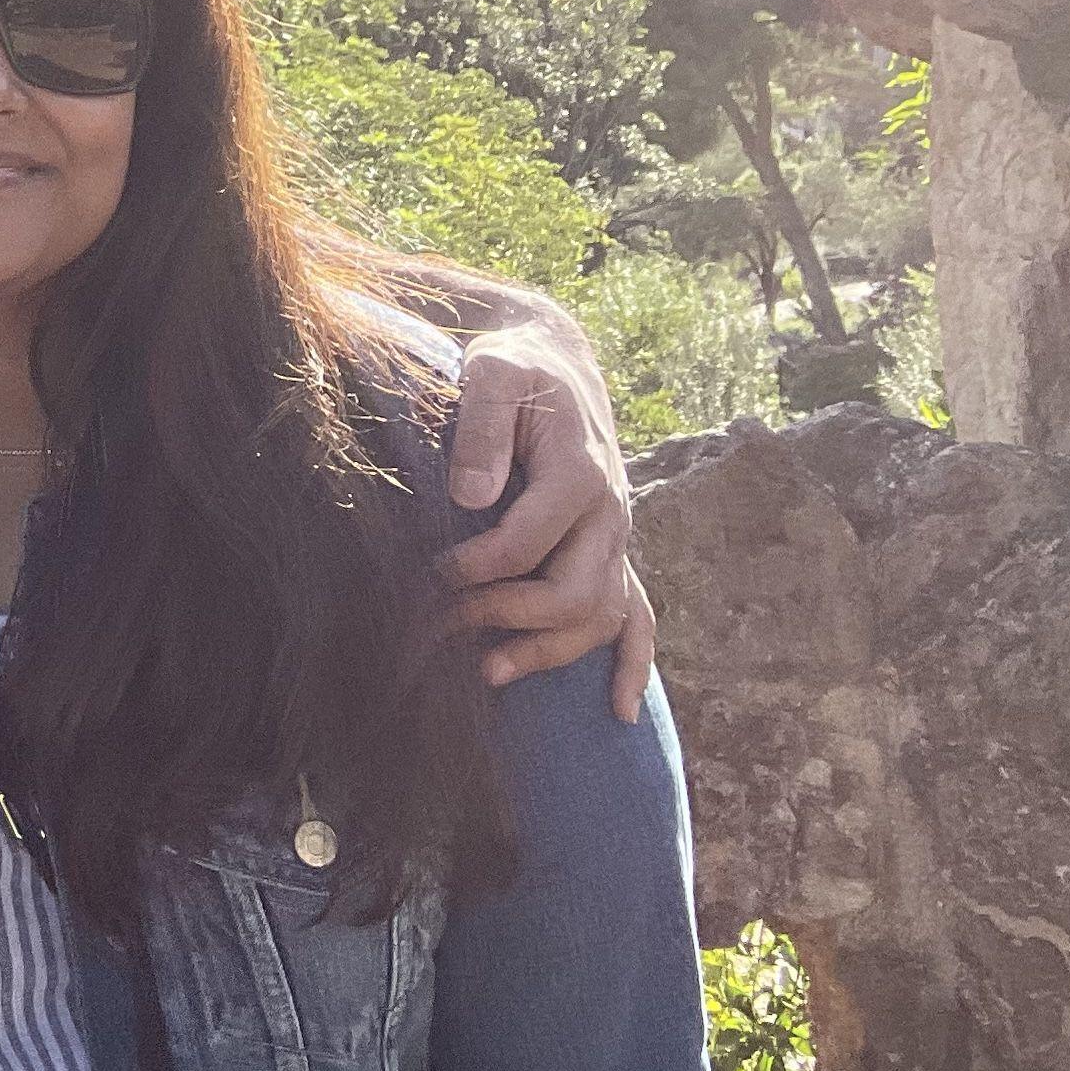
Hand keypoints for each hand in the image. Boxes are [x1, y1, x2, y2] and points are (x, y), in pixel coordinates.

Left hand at [437, 323, 656, 721]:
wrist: (555, 362)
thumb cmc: (514, 368)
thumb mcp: (492, 373)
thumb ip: (481, 426)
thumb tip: (470, 495)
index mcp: (579, 471)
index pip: (528, 542)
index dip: (477, 568)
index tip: (432, 572)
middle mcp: (608, 513)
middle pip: (571, 592)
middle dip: (507, 616)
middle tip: (445, 624)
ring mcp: (616, 538)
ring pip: (600, 615)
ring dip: (550, 651)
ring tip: (488, 672)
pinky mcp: (613, 550)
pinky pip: (637, 616)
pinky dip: (632, 664)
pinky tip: (617, 709)